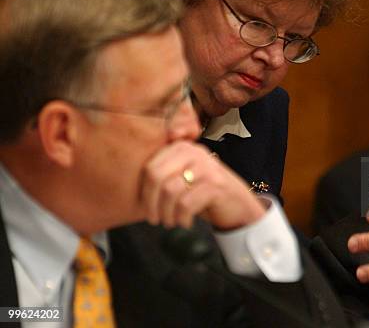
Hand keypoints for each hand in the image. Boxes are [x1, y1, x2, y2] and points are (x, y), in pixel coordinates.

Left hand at [141, 141, 264, 229]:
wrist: (237, 203)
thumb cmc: (203, 193)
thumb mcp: (182, 177)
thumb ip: (163, 175)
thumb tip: (128, 187)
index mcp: (181, 148)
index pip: (150, 167)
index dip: (143, 192)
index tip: (146, 209)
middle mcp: (194, 152)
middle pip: (156, 177)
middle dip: (151, 203)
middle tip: (154, 220)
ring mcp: (206, 166)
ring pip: (170, 191)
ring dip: (167, 214)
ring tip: (170, 222)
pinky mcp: (215, 184)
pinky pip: (186, 204)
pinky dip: (182, 218)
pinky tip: (185, 222)